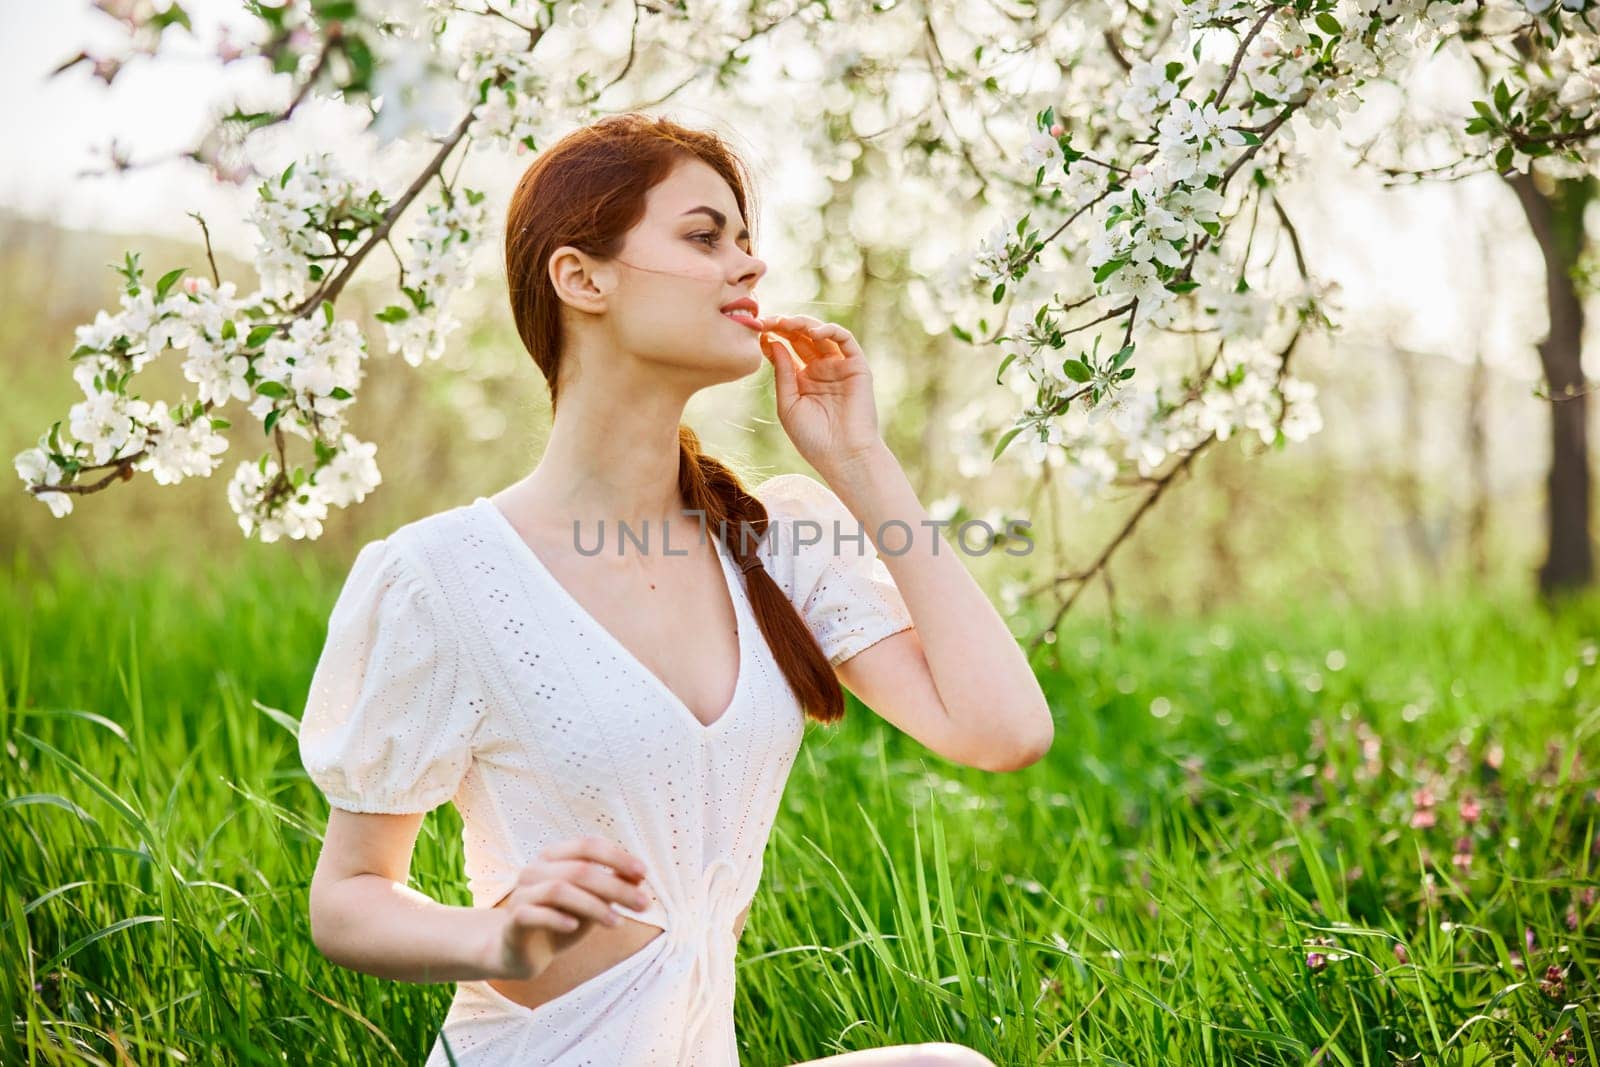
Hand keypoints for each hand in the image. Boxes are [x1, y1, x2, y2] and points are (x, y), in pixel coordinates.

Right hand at [482, 835, 651, 980]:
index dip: (617, 856)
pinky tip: (576, 927)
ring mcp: (522, 893)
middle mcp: (535, 869)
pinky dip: (557, 918)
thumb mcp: (590, 902)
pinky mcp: (513, 920)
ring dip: (594, 905)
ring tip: (618, 922)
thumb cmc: (561, 920)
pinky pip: (534, 914)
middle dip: (615, 886)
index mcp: (554, 856)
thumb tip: (639, 876)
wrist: (522, 952)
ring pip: (559, 890)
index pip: (588, 846)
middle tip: (643, 904)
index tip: (643, 873)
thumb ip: (610, 886)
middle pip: (580, 870)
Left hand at [756, 313, 885, 476]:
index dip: (772, 337)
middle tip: (767, 321)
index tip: (756, 330)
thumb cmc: (813, 438)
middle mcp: (821, 370)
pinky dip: (830, 330)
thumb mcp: (788, 405)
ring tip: (786, 323)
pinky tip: (812, 332)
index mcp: (803, 380)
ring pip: (821, 334)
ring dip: (803, 324)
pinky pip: (845, 340)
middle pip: (801, 338)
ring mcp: (839, 366)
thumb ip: (782, 374)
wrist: (843, 456)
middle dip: (784, 326)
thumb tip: (773, 343)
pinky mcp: (857, 366)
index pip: (786, 350)